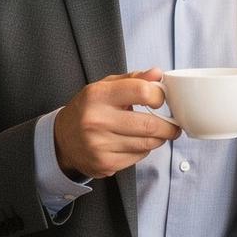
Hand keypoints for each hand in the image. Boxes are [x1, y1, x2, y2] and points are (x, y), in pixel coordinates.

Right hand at [53, 67, 180, 179]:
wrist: (63, 139)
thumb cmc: (88, 110)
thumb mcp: (105, 87)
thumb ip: (133, 79)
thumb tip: (157, 73)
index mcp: (97, 96)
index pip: (141, 91)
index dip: (158, 95)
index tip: (160, 99)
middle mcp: (96, 120)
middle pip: (149, 124)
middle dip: (168, 126)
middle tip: (173, 125)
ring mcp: (100, 145)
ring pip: (147, 143)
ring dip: (158, 139)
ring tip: (159, 133)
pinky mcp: (105, 163)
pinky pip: (138, 157)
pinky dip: (144, 150)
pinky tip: (137, 143)